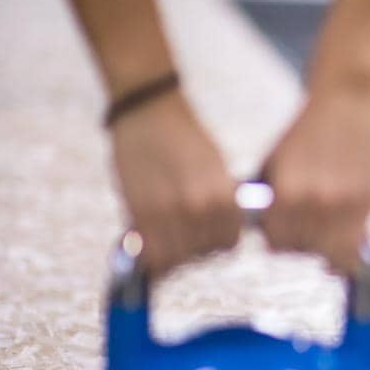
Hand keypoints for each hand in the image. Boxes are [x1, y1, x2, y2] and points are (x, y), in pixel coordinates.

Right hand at [110, 91, 240, 275]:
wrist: (150, 111)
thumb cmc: (184, 139)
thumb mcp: (215, 171)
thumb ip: (216, 204)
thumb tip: (220, 236)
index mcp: (224, 198)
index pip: (229, 242)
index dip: (215, 241)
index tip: (202, 234)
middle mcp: (201, 208)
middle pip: (204, 253)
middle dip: (192, 247)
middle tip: (178, 235)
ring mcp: (171, 213)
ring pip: (179, 258)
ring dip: (171, 253)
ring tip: (163, 237)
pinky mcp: (141, 213)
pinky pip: (153, 255)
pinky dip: (152, 257)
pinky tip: (147, 243)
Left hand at [261, 90, 369, 273]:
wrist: (346, 102)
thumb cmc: (306, 132)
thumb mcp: (277, 163)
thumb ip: (273, 198)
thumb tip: (264, 230)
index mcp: (289, 192)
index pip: (276, 241)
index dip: (274, 238)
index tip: (278, 231)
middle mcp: (318, 201)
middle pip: (301, 249)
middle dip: (298, 242)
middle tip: (301, 229)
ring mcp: (346, 204)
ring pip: (330, 255)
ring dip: (324, 250)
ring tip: (321, 236)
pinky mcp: (369, 201)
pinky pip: (356, 247)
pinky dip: (346, 255)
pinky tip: (341, 250)